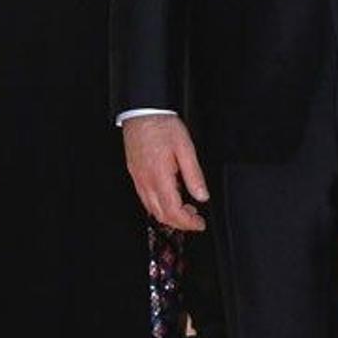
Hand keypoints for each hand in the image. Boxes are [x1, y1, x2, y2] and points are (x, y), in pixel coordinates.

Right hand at [123, 114, 207, 231]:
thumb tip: (202, 196)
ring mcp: (138, 179)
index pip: (174, 211)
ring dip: (169, 215)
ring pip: (152, 209)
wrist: (142, 113)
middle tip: (195, 219)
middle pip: (162, 215)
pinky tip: (170, 198)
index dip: (188, 222)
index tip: (199, 223)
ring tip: (186, 209)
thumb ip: (194, 175)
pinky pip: (145, 199)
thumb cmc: (162, 126)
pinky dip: (159, 206)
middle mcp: (146, 182)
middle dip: (180, 223)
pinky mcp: (135, 175)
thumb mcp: (186, 148)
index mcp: (160, 177)